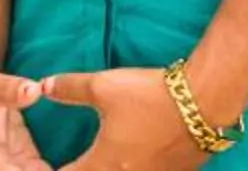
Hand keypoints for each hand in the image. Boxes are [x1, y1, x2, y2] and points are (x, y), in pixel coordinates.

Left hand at [46, 66, 209, 170]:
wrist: (204, 102)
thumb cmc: (150, 96)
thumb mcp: (103, 87)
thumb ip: (70, 88)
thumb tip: (43, 86)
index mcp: (102, 165)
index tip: (45, 165)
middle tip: (77, 162)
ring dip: (108, 170)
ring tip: (105, 160)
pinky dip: (135, 170)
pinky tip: (135, 158)